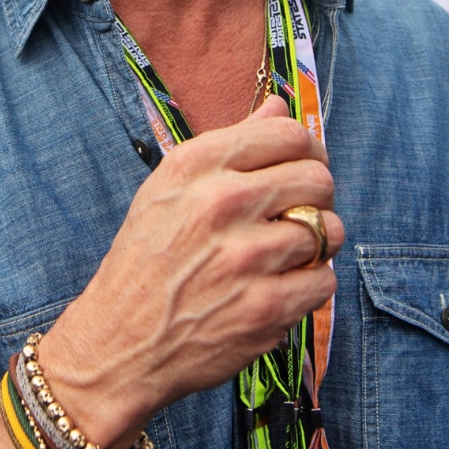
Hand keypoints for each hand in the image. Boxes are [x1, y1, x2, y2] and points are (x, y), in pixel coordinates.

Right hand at [42, 96, 341, 447]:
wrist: (120, 343)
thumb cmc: (147, 261)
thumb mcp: (170, 189)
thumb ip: (230, 144)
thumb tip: (280, 105)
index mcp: (196, 166)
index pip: (288, 134)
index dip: (307, 150)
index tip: (302, 168)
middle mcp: (221, 204)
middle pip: (318, 179)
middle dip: (317, 198)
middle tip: (297, 216)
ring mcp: (246, 257)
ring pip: (329, 230)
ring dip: (316, 245)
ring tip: (286, 256)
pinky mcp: (265, 307)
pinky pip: (325, 280)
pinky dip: (310, 286)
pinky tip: (280, 288)